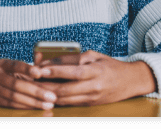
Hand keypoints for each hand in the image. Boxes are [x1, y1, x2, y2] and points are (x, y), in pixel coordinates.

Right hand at [0, 59, 56, 109]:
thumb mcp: (12, 66)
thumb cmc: (4, 74)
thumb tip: (42, 59)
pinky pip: (11, 105)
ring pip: (15, 97)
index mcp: (2, 64)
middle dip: (36, 92)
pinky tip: (37, 107)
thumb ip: (28, 65)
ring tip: (48, 104)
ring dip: (33, 102)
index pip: (15, 66)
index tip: (40, 73)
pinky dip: (25, 107)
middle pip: (17, 85)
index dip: (27, 69)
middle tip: (52, 96)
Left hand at [35, 50, 156, 105]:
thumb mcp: (94, 55)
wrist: (130, 82)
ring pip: (65, 99)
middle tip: (31, 81)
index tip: (39, 69)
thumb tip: (52, 61)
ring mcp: (92, 98)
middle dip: (46, 86)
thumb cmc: (110, 65)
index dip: (55, 71)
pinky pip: (69, 104)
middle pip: (65, 89)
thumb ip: (74, 58)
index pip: (72, 72)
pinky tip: (45, 94)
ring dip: (48, 94)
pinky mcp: (89, 105)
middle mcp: (94, 87)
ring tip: (34, 88)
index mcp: (96, 71)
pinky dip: (56, 99)